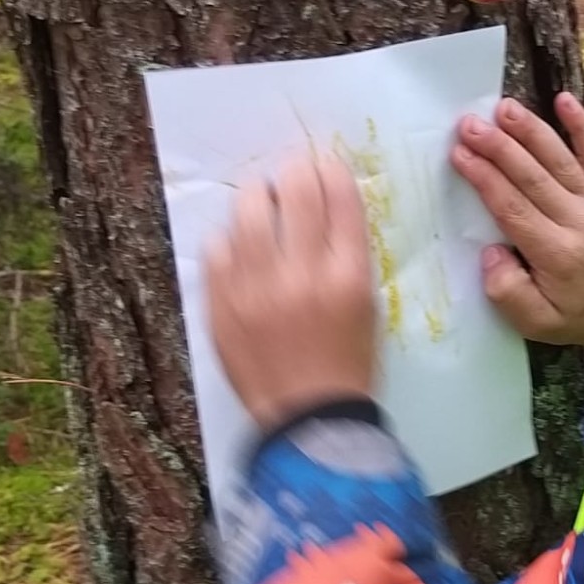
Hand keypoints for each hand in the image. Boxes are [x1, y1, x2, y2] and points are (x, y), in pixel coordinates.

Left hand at [204, 153, 377, 430]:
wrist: (308, 419)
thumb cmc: (347, 364)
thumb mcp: (367, 306)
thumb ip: (347, 256)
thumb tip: (324, 206)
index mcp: (348, 276)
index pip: (340, 197)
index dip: (331, 170)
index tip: (324, 164)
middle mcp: (302, 275)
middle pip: (296, 192)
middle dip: (295, 171)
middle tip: (290, 172)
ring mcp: (256, 289)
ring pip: (248, 211)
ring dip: (256, 195)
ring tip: (259, 198)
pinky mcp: (222, 305)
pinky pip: (216, 249)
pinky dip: (229, 239)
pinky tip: (238, 245)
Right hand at [451, 93, 583, 355]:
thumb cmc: (567, 313)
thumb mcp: (535, 323)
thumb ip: (509, 292)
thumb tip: (492, 252)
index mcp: (557, 253)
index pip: (515, 208)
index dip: (486, 179)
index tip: (459, 154)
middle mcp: (578, 221)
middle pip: (534, 177)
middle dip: (499, 148)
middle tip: (468, 124)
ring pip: (560, 159)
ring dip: (531, 130)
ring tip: (503, 107)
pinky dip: (582, 125)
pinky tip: (565, 98)